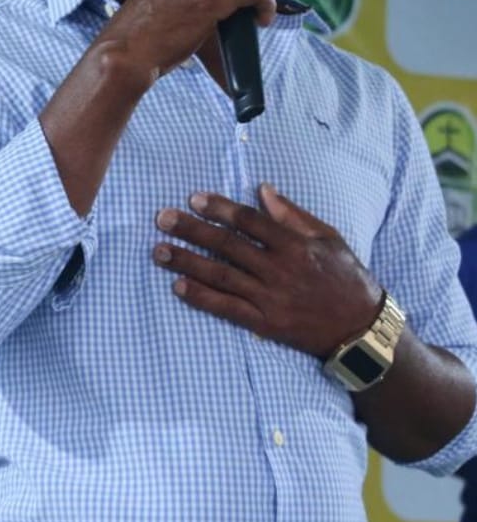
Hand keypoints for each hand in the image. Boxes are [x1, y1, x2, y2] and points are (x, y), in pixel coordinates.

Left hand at [153, 183, 382, 357]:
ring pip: (221, 275)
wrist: (363, 332)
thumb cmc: (347, 279)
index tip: (193, 199)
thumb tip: (263, 189)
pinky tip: (178, 286)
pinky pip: (228, 308)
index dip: (219, 208)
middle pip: (227, 245)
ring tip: (159, 250)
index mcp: (295, 245)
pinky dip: (201, 297)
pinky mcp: (266, 324)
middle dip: (191, 230)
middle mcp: (279, 270)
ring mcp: (271, 298)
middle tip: (162, 218)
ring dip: (187, 262)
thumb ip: (293, 214)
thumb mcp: (329, 238)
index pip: (249, 221)